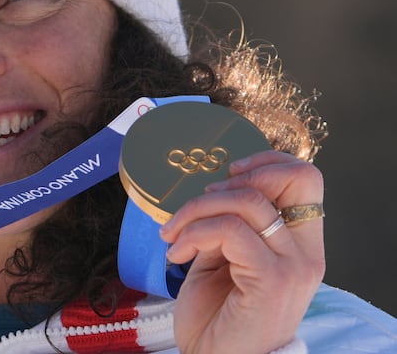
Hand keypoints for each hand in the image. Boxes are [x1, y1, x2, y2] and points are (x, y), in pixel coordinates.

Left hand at [159, 151, 324, 353]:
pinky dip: (194, 233)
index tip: (227, 173)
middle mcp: (306, 252)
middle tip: (197, 204)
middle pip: (294, 178)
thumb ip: (227, 225)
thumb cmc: (217, 316)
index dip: (267, 162)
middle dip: (235, 179)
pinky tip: (176, 253)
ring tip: (172, 235)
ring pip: (249, 201)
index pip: (306, 179)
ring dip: (196, 210)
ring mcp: (293, 266)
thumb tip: (212, 193)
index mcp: (299, 243)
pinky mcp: (271, 280)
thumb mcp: (220, 258)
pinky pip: (230, 231)